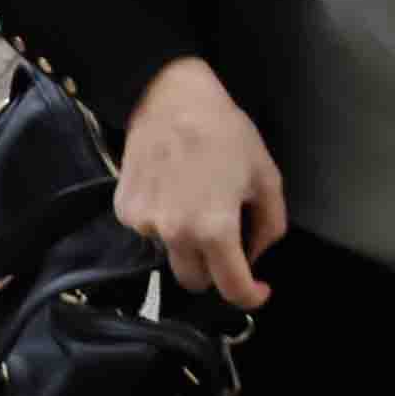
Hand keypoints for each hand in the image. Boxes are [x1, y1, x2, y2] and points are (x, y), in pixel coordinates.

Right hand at [116, 58, 286, 307]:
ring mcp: (144, 224)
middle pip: (194, 282)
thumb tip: (254, 255)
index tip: (258, 291)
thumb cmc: (226, 133)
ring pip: (170, 256)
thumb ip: (269, 226)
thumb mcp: (266, 177)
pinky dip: (164, 223)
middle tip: (227, 244)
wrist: (172, 98)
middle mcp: (175, 234)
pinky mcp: (124, 210)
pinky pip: (149, 232)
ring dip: (186, 244)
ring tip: (196, 201)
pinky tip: (173, 190)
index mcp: (214, 229)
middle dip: (214, 272)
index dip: (250, 297)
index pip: (231, 288)